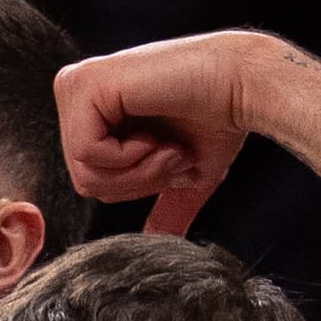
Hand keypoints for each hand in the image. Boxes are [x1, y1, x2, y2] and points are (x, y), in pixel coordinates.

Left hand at [55, 29, 292, 234]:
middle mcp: (74, 91)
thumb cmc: (219, 119)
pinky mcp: (84, 84)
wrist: (246, 83)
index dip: (136, 184)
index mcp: (89, 110)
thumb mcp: (180, 170)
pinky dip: (129, 156)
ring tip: (169, 146)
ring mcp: (75, 84)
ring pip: (84, 173)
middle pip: (83, 181)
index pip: (88, 179)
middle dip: (137, 181)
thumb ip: (162, 201)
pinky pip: (86, 152)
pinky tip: (155, 135)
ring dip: (139, 172)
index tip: (173, 158)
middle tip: (174, 154)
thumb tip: (157, 236)